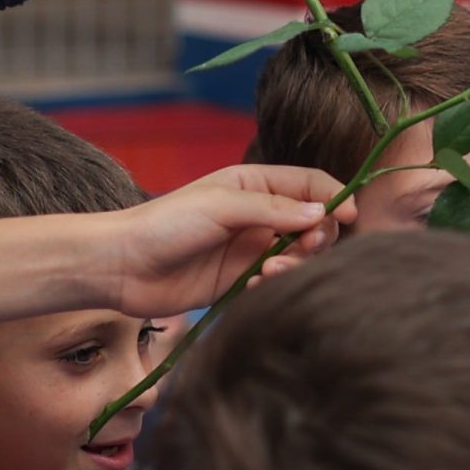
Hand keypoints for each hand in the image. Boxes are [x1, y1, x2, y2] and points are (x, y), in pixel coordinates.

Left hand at [100, 165, 352, 316]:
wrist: (122, 266)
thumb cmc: (166, 224)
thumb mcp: (222, 206)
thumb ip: (274, 210)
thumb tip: (323, 213)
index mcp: (256, 184)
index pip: (311, 184)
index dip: (334, 197)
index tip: (348, 216)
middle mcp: (260, 214)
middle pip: (314, 222)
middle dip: (317, 236)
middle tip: (305, 248)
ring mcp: (252, 248)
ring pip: (299, 254)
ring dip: (296, 263)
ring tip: (269, 271)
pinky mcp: (241, 279)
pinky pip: (276, 279)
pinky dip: (275, 283)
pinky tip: (255, 285)